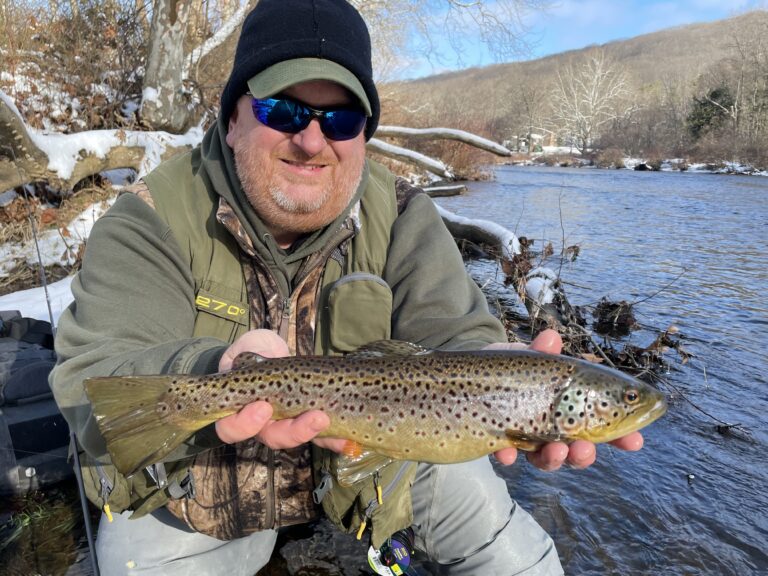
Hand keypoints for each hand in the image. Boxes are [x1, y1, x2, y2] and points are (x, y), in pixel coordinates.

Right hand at [215, 329, 340, 448]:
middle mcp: (262, 424)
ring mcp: (287, 423)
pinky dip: (334, 439)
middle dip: (293, 431)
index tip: (262, 408)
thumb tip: (250, 355)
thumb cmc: (254, 352)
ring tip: (329, 420)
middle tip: (314, 417)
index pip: (232, 428)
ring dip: (316, 433)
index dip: (244, 424)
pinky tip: (348, 440)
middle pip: (272, 437)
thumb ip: (246, 350)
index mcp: (238, 410)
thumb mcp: (247, 346)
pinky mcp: (309, 420)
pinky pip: (320, 436)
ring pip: (297, 438)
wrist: (275, 355)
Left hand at [484, 329, 643, 470]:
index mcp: (573, 408)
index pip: (603, 425)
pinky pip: (506, 455)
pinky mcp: (501, 441)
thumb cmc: (516, 366)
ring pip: (546, 458)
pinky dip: (508, 455)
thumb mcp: (529, 356)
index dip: (622, 435)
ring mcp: (527, 437)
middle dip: (585, 455)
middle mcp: (554, 428)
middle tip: (585, 449)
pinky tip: (505, 452)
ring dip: (554, 458)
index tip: (635, 441)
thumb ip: (542, 351)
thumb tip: (551, 337)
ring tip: (555, 449)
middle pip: (576, 450)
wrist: (476, 372)